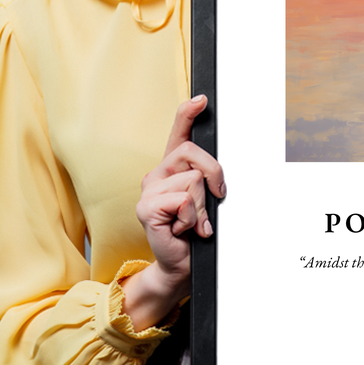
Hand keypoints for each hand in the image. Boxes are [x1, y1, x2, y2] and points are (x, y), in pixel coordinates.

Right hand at [121, 95, 225, 329]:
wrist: (182, 264)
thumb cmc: (195, 232)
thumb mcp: (206, 200)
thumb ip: (207, 180)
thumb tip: (217, 172)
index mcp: (172, 168)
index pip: (178, 133)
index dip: (188, 113)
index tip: (202, 99)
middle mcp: (157, 174)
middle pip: (193, 153)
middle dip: (214, 175)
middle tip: (215, 199)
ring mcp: (148, 190)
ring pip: (193, 180)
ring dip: (202, 207)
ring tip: (194, 222)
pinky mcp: (146, 208)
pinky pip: (183, 200)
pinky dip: (192, 218)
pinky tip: (183, 230)